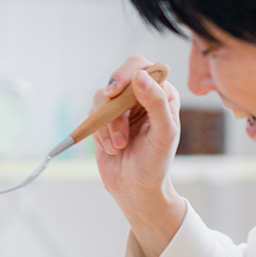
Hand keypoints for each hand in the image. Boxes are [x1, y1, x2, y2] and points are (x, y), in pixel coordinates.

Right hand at [93, 55, 180, 210]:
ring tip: (119, 145)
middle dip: (113, 100)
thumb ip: (156, 103)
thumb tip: (140, 76)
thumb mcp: (163, 134)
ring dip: (109, 124)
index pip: (144, 67)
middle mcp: (140, 97)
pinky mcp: (102, 122)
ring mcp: (119, 109)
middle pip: (118, 78)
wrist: (135, 189)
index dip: (128, 72)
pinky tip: (112, 149)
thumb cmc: (155, 163)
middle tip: (110, 106)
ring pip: (102, 99)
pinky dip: (100, 133)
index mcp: (161, 95)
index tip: (117, 90)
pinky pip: (92, 116)